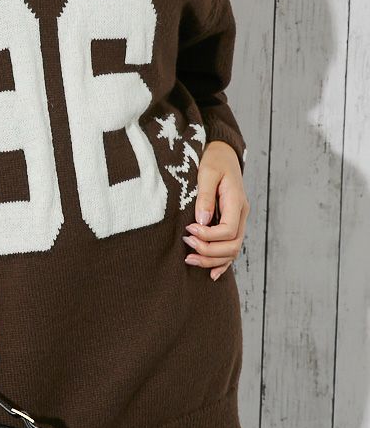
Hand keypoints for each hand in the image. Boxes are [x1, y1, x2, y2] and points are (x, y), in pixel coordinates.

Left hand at [183, 140, 249, 280]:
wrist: (223, 153)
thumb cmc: (213, 160)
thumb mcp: (207, 172)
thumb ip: (205, 196)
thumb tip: (202, 220)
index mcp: (236, 201)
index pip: (228, 230)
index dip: (209, 236)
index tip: (189, 229)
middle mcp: (240, 214)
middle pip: (232, 245)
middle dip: (209, 251)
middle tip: (187, 245)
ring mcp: (238, 221)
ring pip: (232, 251)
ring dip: (211, 259)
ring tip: (189, 260)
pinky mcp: (231, 224)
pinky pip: (231, 248)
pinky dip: (222, 263)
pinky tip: (211, 274)